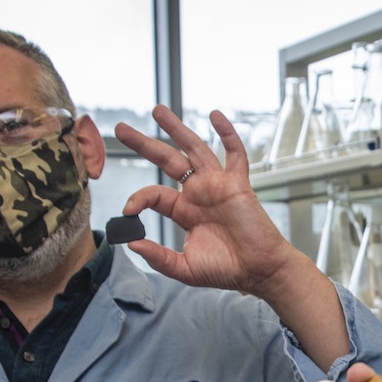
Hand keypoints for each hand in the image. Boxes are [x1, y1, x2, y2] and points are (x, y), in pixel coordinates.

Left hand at [114, 108, 298, 296]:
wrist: (259, 271)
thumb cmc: (227, 270)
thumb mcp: (184, 268)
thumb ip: (158, 257)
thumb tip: (132, 244)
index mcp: (184, 211)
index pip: (154, 194)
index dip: (137, 199)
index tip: (127, 211)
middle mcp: (198, 193)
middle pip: (167, 160)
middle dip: (144, 143)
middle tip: (121, 129)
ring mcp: (217, 185)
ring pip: (194, 149)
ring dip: (176, 129)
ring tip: (157, 110)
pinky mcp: (238, 184)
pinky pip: (234, 153)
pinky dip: (227, 133)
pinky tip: (215, 115)